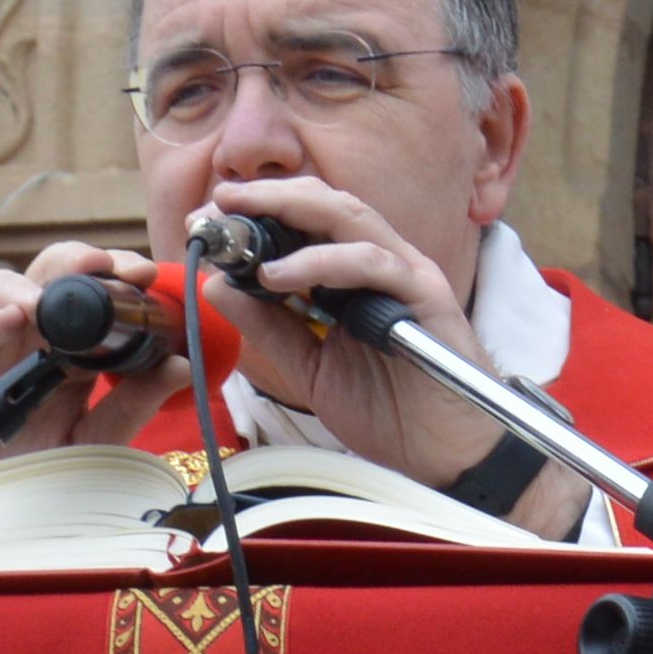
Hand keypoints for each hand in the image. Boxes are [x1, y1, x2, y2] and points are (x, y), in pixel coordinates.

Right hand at [0, 241, 180, 463]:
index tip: (143, 275)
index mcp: (61, 355)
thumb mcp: (87, 447)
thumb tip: (178, 366)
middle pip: (42, 280)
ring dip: (21, 288)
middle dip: (72, 263)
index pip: (88, 298)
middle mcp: (19, 342)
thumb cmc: (23, 486)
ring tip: (45, 302)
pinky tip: (6, 321)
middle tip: (101, 264)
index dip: (111, 276)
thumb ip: (127, 409)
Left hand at [204, 171, 544, 512]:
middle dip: (268, 196)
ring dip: (291, 214)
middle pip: (325, 203)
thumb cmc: (390, 410)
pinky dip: (324, 261)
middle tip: (219, 203)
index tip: (207, 217)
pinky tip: (279, 276)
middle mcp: (382, 262)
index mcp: (356, 274)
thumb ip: (269, 327)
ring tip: (241, 233)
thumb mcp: (309, 367)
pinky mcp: (428, 297)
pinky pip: (374, 263)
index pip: (306, 221)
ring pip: (350, 217)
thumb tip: (218, 286)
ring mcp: (407, 276)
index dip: (258, 211)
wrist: (446, 457)